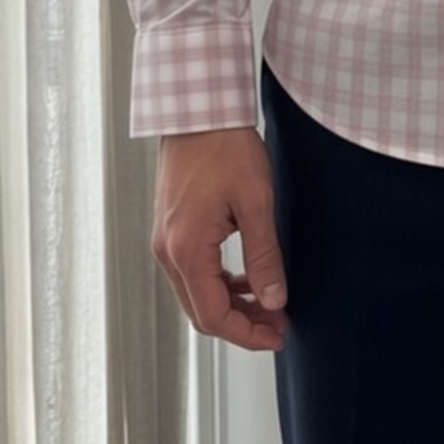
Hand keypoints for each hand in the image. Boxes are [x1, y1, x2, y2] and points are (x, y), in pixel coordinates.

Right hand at [152, 126, 288, 351]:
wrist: (197, 108)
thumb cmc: (224, 146)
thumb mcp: (255, 201)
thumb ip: (264, 255)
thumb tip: (274, 298)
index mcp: (186, 251)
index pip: (213, 317)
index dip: (248, 334)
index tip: (277, 334)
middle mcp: (168, 252)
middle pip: (201, 311)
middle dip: (242, 323)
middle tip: (278, 322)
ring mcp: (165, 240)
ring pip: (196, 293)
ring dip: (231, 303)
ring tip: (268, 300)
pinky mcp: (169, 228)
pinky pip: (192, 271)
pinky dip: (218, 282)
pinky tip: (245, 275)